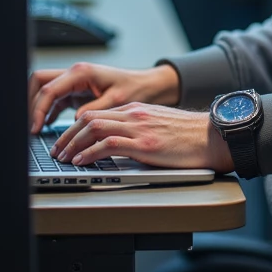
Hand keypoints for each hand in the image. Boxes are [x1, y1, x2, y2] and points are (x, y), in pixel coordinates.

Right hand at [28, 61, 180, 134]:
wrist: (147, 86)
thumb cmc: (135, 89)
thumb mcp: (116, 101)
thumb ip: (94, 110)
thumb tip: (75, 121)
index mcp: (81, 73)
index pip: (48, 88)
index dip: (37, 108)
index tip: (34, 127)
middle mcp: (74, 74)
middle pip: (39, 83)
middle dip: (29, 103)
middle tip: (27, 126)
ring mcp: (73, 82)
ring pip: (44, 91)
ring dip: (37, 108)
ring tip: (33, 130)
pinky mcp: (76, 92)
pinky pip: (54, 100)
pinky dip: (47, 112)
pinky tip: (45, 127)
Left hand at [48, 102, 233, 172]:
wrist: (214, 136)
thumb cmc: (190, 137)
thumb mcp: (159, 127)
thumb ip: (138, 131)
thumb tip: (118, 146)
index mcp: (136, 110)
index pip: (96, 112)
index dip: (75, 127)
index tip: (65, 141)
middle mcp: (134, 114)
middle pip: (89, 118)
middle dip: (67, 135)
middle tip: (57, 152)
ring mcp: (139, 127)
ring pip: (93, 128)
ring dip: (73, 144)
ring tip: (64, 158)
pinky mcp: (145, 143)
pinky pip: (108, 144)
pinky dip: (90, 152)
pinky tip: (82, 161)